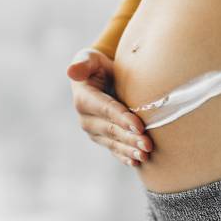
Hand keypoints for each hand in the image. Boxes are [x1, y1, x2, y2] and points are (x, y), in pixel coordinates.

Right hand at [66, 47, 151, 166]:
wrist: (99, 78)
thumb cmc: (97, 65)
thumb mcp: (90, 59)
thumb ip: (83, 63)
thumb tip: (72, 70)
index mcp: (83, 99)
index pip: (106, 109)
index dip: (121, 118)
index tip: (139, 125)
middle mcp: (86, 119)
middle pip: (111, 129)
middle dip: (130, 137)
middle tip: (148, 144)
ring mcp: (94, 131)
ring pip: (114, 142)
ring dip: (130, 149)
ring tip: (146, 154)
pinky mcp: (103, 139)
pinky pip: (114, 149)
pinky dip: (125, 156)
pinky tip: (136, 162)